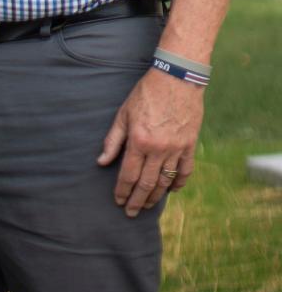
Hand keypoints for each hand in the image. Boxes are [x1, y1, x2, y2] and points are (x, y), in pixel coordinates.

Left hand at [97, 68, 203, 216]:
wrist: (176, 79)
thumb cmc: (146, 94)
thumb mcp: (123, 113)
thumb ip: (113, 140)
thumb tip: (101, 161)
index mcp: (139, 141)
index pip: (128, 174)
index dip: (122, 191)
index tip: (118, 201)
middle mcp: (158, 149)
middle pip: (147, 183)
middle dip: (137, 200)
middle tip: (131, 212)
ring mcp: (177, 148)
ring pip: (166, 181)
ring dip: (156, 196)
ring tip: (147, 205)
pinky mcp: (190, 144)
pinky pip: (186, 170)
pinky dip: (179, 183)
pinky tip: (172, 191)